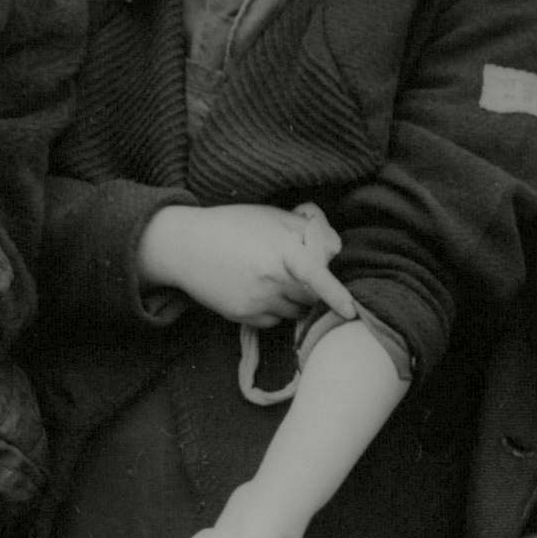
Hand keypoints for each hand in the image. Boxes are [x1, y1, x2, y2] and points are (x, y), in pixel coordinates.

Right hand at [138, 202, 352, 327]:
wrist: (185, 245)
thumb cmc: (234, 225)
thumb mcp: (272, 216)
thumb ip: (306, 230)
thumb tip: (333, 250)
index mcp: (281, 251)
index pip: (315, 276)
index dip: (335, 294)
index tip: (351, 311)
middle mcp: (270, 279)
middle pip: (310, 297)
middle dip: (312, 289)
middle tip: (298, 272)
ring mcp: (255, 301)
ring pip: (294, 311)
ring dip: (294, 300)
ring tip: (274, 278)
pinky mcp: (242, 316)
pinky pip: (273, 321)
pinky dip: (274, 310)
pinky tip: (258, 289)